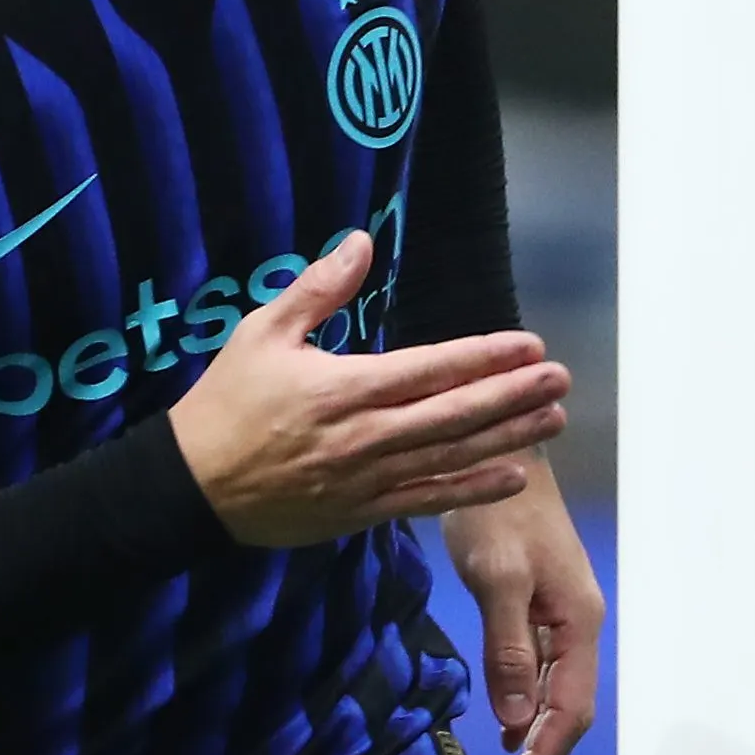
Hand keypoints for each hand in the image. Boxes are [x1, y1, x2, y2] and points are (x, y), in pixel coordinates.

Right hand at [162, 232, 568, 548]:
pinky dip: (474, 490)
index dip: (484, 356)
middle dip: (513, 395)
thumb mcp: (261, 332)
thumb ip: (317, 289)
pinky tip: (514, 476)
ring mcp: (367, 479)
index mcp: (342, 387)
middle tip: (561, 379)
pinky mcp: (362, 512)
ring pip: (452, 457)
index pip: (430, 368)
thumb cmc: (227, 402)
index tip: (528, 345)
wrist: (192, 486)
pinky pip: (429, 501)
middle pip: (455, 414)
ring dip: (509, 438)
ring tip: (554, 420)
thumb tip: (361, 243)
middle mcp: (364, 435)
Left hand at [439, 448, 603, 754]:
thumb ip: (509, 650)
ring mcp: (562, 612)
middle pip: (572, 706)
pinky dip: (528, 699)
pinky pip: (542, 666)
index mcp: (578, 622)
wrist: (496, 451)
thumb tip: (518, 720)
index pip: (571, 709)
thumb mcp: (497, 579)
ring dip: (537, 731)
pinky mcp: (540, 601)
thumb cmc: (497, 512)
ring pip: (558, 688)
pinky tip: (508, 717)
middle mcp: (579, 623)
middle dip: (545, 754)